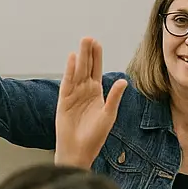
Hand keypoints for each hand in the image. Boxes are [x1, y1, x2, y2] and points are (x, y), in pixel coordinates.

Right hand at [55, 37, 126, 166]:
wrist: (79, 150)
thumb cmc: (94, 136)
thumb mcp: (108, 114)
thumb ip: (114, 97)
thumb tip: (123, 81)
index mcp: (96, 93)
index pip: (96, 71)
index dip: (97, 57)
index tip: (97, 43)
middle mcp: (84, 91)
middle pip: (86, 68)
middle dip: (88, 53)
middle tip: (89, 38)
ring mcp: (73, 95)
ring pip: (77, 72)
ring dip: (80, 58)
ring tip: (82, 43)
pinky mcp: (64, 101)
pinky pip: (68, 83)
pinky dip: (69, 71)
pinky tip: (72, 59)